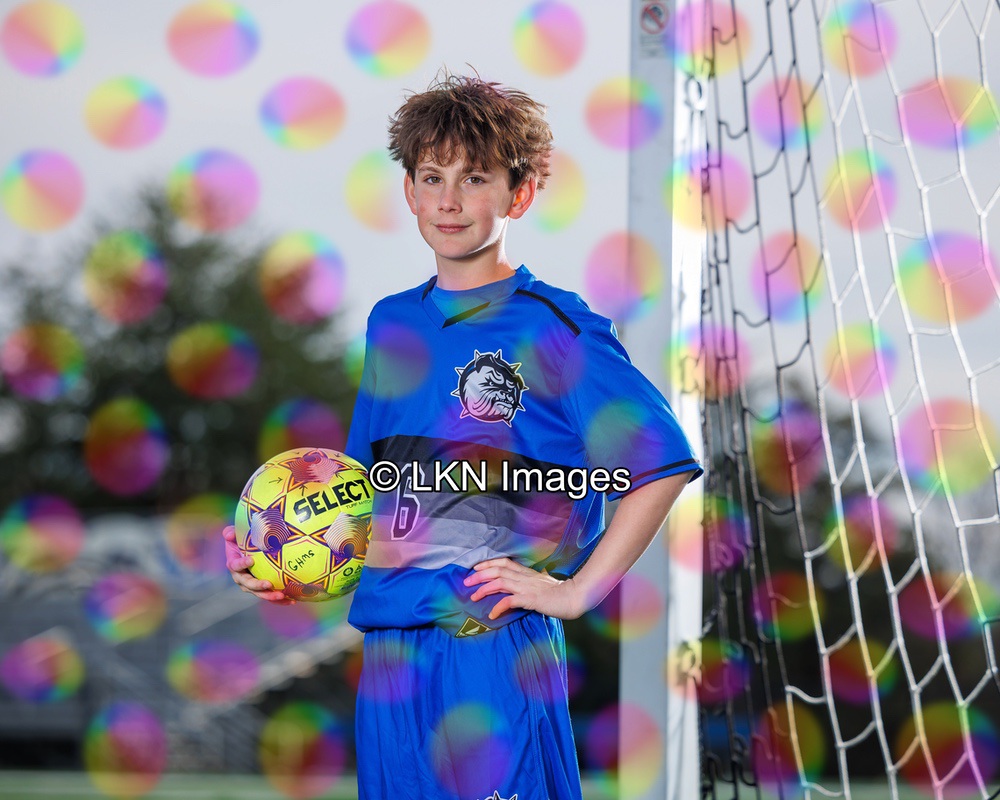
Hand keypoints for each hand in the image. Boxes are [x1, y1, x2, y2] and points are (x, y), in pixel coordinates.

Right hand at [223, 525, 295, 604]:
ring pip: (260, 593)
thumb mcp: (235, 535)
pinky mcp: (262, 589)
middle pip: (248, 584)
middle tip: (268, 584)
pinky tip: (292, 600)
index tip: (251, 560)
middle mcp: (241, 578)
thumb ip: (231, 533)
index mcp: (234, 565)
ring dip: (270, 596)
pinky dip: (280, 600)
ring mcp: (252, 585)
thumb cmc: (243, 540)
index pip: (235, 566)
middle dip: (258, 586)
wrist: (250, 551)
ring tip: (282, 595)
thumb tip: (228, 534)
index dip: (241, 564)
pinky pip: (270, 596)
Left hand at [464, 557, 583, 620]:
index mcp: (527, 573)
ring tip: (473, 597)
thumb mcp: (542, 585)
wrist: (573, 598)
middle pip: (498, 571)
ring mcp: (527, 587)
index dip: (488, 563)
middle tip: (466, 582)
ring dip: (484, 589)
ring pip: (500, 583)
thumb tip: (519, 589)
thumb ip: (529, 584)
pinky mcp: (530, 599)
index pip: (504, 562)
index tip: (475, 568)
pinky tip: (491, 615)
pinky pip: (510, 601)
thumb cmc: (559, 594)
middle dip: (479, 575)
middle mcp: (525, 577)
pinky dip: (498, 607)